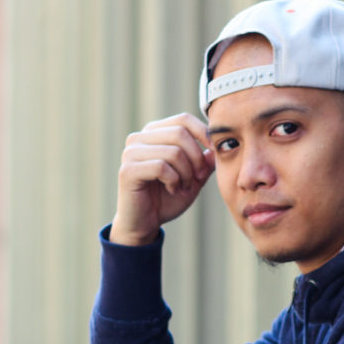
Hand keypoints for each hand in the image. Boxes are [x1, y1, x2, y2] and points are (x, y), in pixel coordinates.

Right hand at [112, 113, 216, 245]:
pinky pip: (161, 167)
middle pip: (180, 133)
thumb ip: (204, 162)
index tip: (213, 153)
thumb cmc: (167, 199)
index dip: (203, 134)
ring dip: (186, 173)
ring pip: (173, 151)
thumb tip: (216, 146)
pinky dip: (174, 181)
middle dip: (196, 158)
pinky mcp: (128, 170)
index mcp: (154, 133)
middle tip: (197, 178)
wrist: (145, 223)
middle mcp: (139, 138)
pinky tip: (172, 190)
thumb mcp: (193, 178)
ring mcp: (131, 152)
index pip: (183, 119)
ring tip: (183, 187)